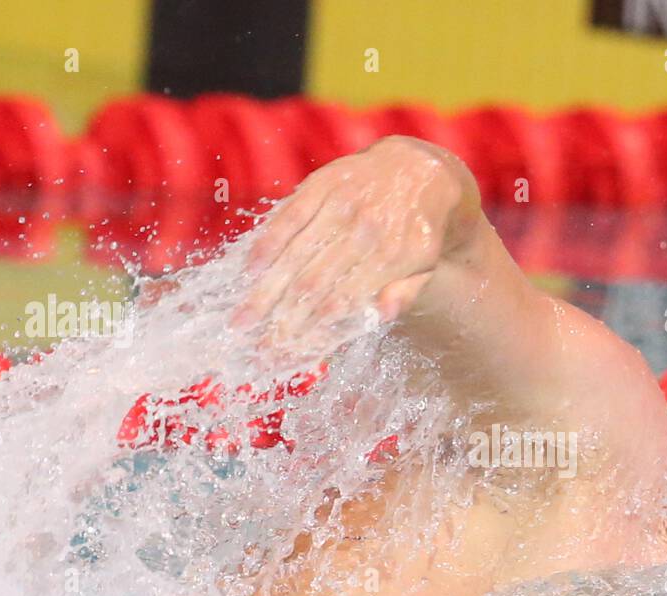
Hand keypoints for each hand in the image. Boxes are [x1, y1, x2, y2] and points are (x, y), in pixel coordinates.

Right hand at [231, 135, 470, 358]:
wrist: (420, 169)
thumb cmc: (418, 230)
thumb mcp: (426, 266)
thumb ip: (407, 293)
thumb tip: (382, 314)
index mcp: (392, 259)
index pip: (343, 302)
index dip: (311, 331)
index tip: (284, 354)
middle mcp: (366, 233)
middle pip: (313, 285)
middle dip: (281, 320)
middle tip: (255, 348)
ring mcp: (343, 207)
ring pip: (296, 255)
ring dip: (265, 290)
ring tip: (240, 319)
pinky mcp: (324, 185)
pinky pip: (289, 216)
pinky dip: (268, 243)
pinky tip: (249, 269)